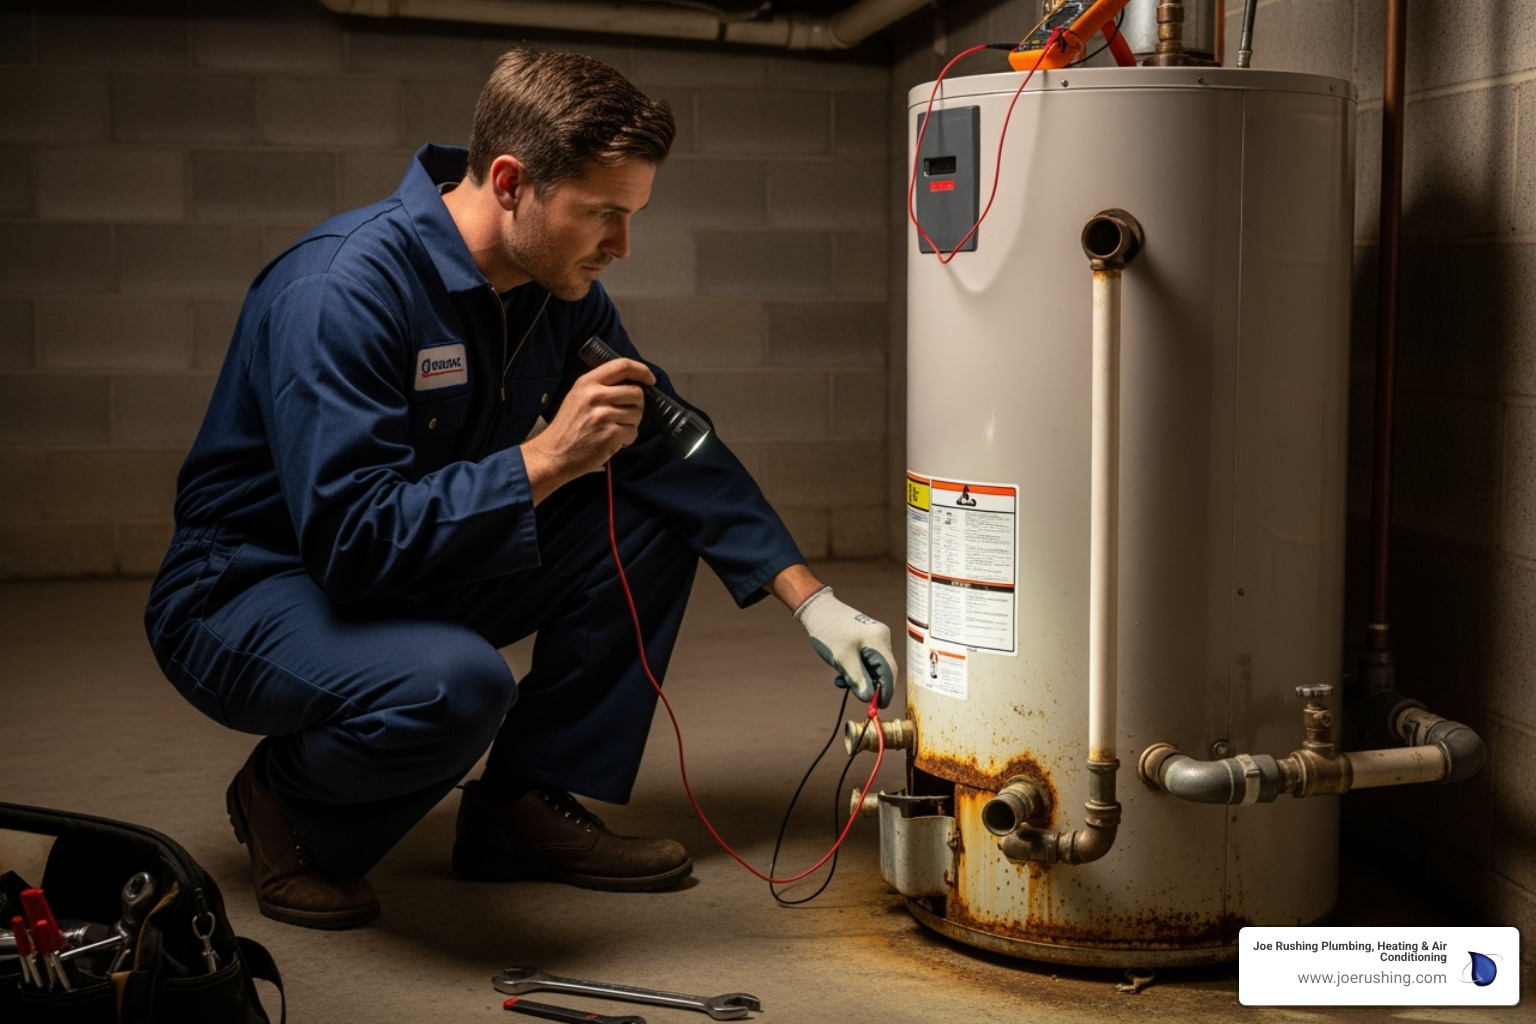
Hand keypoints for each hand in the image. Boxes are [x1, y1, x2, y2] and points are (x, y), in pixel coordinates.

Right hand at [521, 358, 652, 502]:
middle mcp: (596, 395)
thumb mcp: (577, 396)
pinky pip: (633, 432)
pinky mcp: (611, 434)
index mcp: (588, 382)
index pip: (622, 365)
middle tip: (623, 416)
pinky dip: (627, 439)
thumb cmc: (567, 428)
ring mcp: (604, 415)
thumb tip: (632, 384)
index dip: (642, 371)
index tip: (650, 379)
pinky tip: (611, 442)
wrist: (553, 454)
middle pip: (636, 392)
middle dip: (636, 406)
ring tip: (612, 430)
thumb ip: (601, 387)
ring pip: (637, 414)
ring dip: (630, 424)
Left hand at [793, 587, 896, 708]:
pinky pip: (867, 658)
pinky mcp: (866, 637)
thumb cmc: (828, 632)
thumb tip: (869, 698)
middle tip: (858, 695)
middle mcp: (881, 637)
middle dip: (871, 684)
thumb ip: (858, 679)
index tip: (879, 706)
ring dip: (860, 677)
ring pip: (873, 665)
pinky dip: (857, 668)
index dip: (886, 691)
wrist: (817, 609)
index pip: (889, 672)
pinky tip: (842, 672)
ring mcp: (875, 636)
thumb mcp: (842, 659)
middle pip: (883, 669)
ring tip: (842, 681)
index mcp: (878, 640)